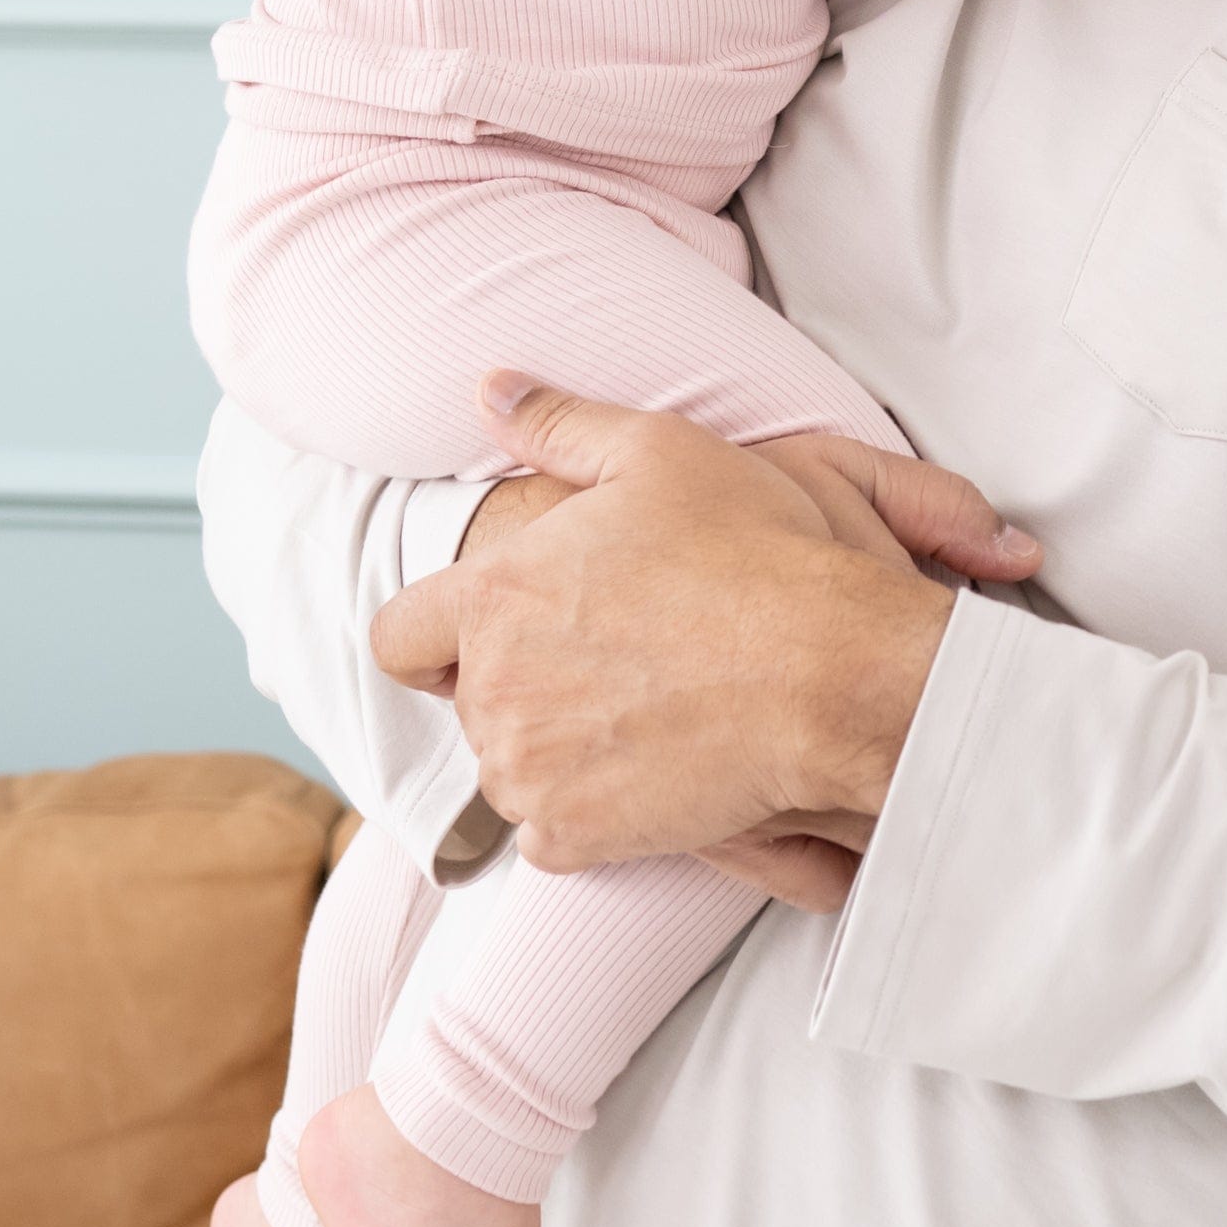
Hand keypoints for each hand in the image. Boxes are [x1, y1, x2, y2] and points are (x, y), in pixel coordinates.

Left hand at [373, 382, 1034, 893]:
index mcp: (493, 595)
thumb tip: (489, 388)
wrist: (828, 672)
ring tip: (642, 707)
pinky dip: (590, 811)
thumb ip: (558, 423)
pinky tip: (652, 766)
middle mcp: (492, 690)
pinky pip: (551, 832)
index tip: (488, 634)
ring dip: (554, 747)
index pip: (398, 635)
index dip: (433, 635)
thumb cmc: (751, 552)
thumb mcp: (659, 452)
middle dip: (523, 681)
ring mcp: (527, 771)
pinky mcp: (572, 837)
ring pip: (510, 768)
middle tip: (614, 657)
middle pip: (470, 700)